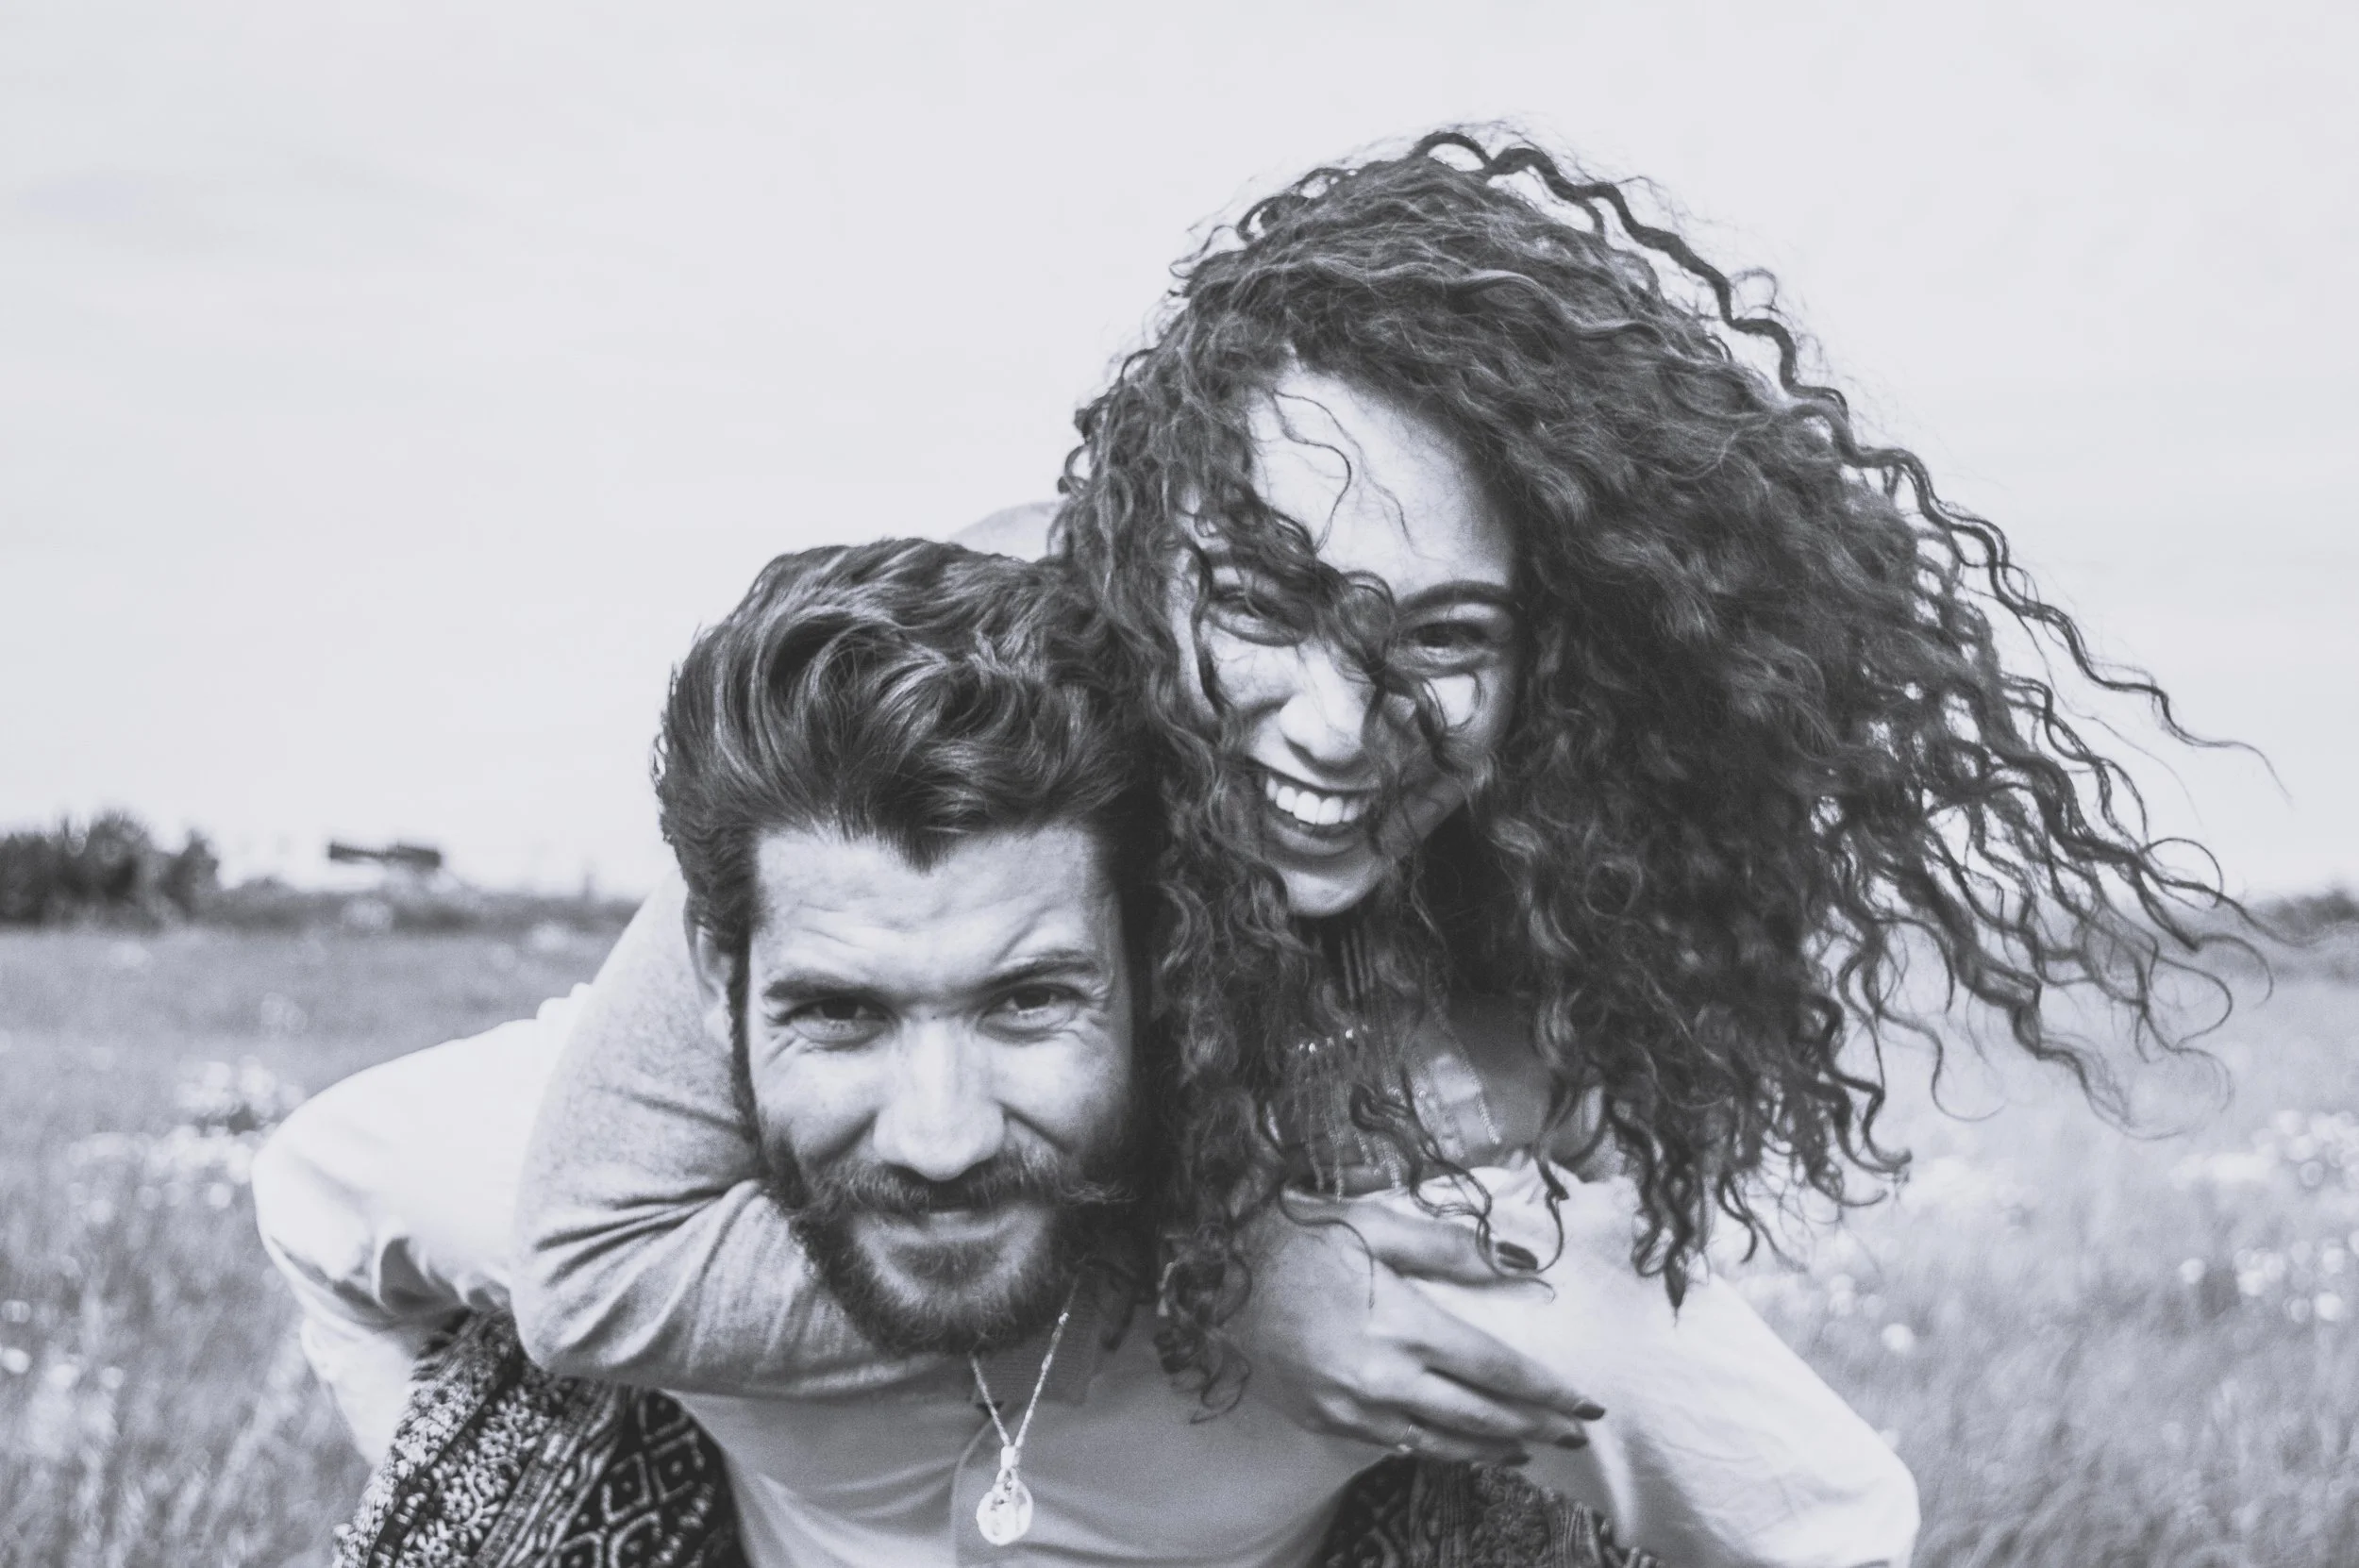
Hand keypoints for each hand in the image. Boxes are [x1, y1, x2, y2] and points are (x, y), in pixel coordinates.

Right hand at [1225, 1194, 1604, 1464]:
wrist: (1209, 1268)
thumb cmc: (1295, 1232)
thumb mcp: (1375, 1223)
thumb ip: (1450, 1248)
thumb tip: (1519, 1264)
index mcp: (1402, 1322)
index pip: (1495, 1369)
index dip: (1545, 1390)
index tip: (1584, 1401)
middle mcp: (1380, 1376)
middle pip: (1478, 1415)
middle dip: (1533, 1427)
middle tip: (1573, 1432)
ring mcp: (1349, 1406)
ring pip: (1439, 1441)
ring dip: (1490, 1448)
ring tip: (1526, 1448)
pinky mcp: (1322, 1419)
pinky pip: (1394, 1443)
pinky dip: (1435, 1447)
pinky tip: (1455, 1443)